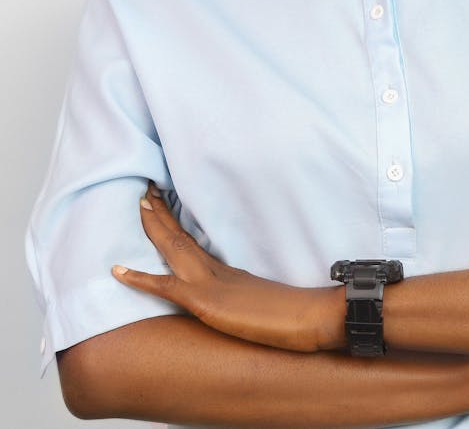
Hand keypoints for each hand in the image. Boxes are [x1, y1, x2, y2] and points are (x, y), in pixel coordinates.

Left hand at [111, 182, 321, 351]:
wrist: (312, 317)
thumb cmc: (295, 316)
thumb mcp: (262, 305)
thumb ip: (245, 298)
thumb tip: (237, 302)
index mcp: (227, 272)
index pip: (193, 241)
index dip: (174, 223)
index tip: (160, 201)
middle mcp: (217, 271)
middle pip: (181, 236)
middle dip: (161, 213)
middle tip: (145, 189)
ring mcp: (211, 284)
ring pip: (174, 248)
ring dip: (154, 225)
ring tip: (140, 203)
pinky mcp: (206, 302)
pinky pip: (166, 288)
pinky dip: (140, 278)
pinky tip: (117, 270)